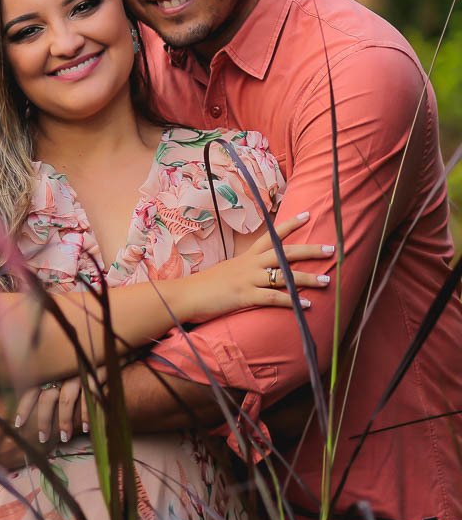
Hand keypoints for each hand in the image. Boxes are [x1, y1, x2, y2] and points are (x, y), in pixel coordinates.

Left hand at [17, 365, 106, 443]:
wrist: (103, 355)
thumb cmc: (78, 370)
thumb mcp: (61, 375)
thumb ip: (49, 388)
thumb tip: (35, 411)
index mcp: (49, 374)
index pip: (31, 390)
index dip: (24, 407)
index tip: (19, 425)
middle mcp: (59, 375)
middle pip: (46, 398)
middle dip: (43, 420)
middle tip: (42, 438)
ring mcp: (75, 376)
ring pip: (65, 400)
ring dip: (64, 421)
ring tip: (64, 438)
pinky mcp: (92, 377)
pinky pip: (88, 398)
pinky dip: (86, 414)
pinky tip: (86, 428)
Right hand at [180, 212, 333, 323]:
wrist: (186, 295)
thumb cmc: (207, 285)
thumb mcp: (228, 271)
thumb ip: (245, 269)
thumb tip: (260, 271)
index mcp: (247, 256)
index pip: (271, 235)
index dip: (290, 225)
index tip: (308, 214)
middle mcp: (250, 264)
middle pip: (285, 253)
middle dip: (310, 251)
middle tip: (332, 249)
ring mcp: (248, 279)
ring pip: (284, 275)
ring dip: (307, 278)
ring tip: (326, 281)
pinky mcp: (245, 296)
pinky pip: (273, 297)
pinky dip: (291, 301)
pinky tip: (306, 305)